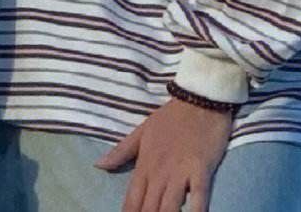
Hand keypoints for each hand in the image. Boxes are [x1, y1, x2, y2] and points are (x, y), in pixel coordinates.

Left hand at [95, 97, 232, 211]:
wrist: (199, 99)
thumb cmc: (171, 117)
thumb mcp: (142, 131)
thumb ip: (122, 151)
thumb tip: (98, 165)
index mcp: (145, 164)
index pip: (132, 199)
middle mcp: (160, 171)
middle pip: (149, 208)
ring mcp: (181, 171)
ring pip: (170, 206)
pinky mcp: (201, 169)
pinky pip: (199, 196)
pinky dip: (196, 211)